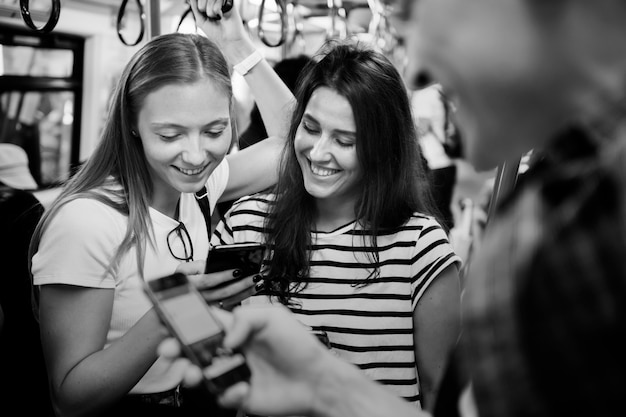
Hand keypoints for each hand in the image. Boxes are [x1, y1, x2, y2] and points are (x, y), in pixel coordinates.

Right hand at [158, 305, 332, 415]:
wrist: (316, 380)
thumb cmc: (299, 345)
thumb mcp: (274, 317)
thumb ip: (244, 318)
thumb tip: (225, 337)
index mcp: (235, 328)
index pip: (203, 321)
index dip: (184, 321)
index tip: (167, 321)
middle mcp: (230, 350)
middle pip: (193, 349)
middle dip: (174, 349)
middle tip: (167, 350)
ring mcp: (232, 373)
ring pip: (199, 374)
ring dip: (190, 373)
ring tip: (194, 374)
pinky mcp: (237, 395)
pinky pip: (220, 396)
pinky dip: (227, 393)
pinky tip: (243, 388)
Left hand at [188, 0, 254, 63]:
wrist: (229, 40)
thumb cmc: (216, 33)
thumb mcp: (200, 20)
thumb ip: (195, 7)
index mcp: (208, 5)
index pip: (198, 0)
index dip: (199, 6)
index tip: (204, 15)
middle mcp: (215, 2)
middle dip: (203, 8)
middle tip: (212, 17)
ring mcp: (223, 1)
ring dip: (210, 11)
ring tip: (218, 18)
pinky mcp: (230, 1)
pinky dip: (216, 9)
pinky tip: (222, 15)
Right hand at [192, 269, 263, 310]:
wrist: (178, 295)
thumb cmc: (186, 278)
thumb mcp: (188, 268)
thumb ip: (202, 265)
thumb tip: (222, 264)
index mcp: (188, 283)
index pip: (207, 280)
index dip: (223, 276)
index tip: (238, 270)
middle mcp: (197, 298)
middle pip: (221, 292)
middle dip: (240, 284)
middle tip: (254, 276)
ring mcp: (206, 306)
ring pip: (228, 300)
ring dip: (245, 291)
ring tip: (257, 281)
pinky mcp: (214, 310)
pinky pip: (231, 305)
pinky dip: (243, 297)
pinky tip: (253, 290)